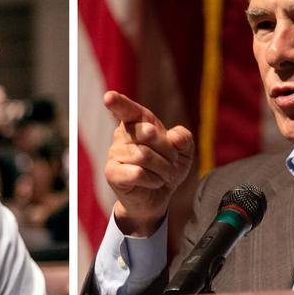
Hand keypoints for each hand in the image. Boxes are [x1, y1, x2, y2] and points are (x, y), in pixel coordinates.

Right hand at [103, 91, 193, 236]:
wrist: (159, 197)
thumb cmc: (167, 167)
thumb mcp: (184, 151)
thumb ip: (184, 138)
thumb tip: (174, 138)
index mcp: (137, 122)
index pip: (127, 109)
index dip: (118, 102)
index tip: (109, 97)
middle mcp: (122, 134)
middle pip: (148, 133)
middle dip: (168, 150)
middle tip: (171, 162)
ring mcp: (114, 154)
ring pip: (144, 155)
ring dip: (163, 169)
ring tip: (163, 175)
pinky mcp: (112, 173)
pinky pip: (137, 173)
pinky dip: (153, 180)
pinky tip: (153, 183)